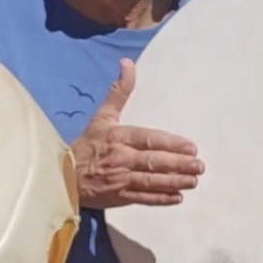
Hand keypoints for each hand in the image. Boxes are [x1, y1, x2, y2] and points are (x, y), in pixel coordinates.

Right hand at [71, 59, 202, 207]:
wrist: (64, 175)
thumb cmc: (87, 145)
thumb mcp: (102, 116)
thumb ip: (119, 91)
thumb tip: (127, 63)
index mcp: (119, 137)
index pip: (149, 139)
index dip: (172, 144)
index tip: (191, 147)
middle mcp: (121, 158)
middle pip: (154, 161)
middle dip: (180, 164)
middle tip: (199, 165)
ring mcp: (120, 179)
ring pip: (152, 181)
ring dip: (175, 181)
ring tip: (193, 181)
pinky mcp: (118, 197)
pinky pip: (143, 198)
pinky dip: (160, 199)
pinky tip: (177, 197)